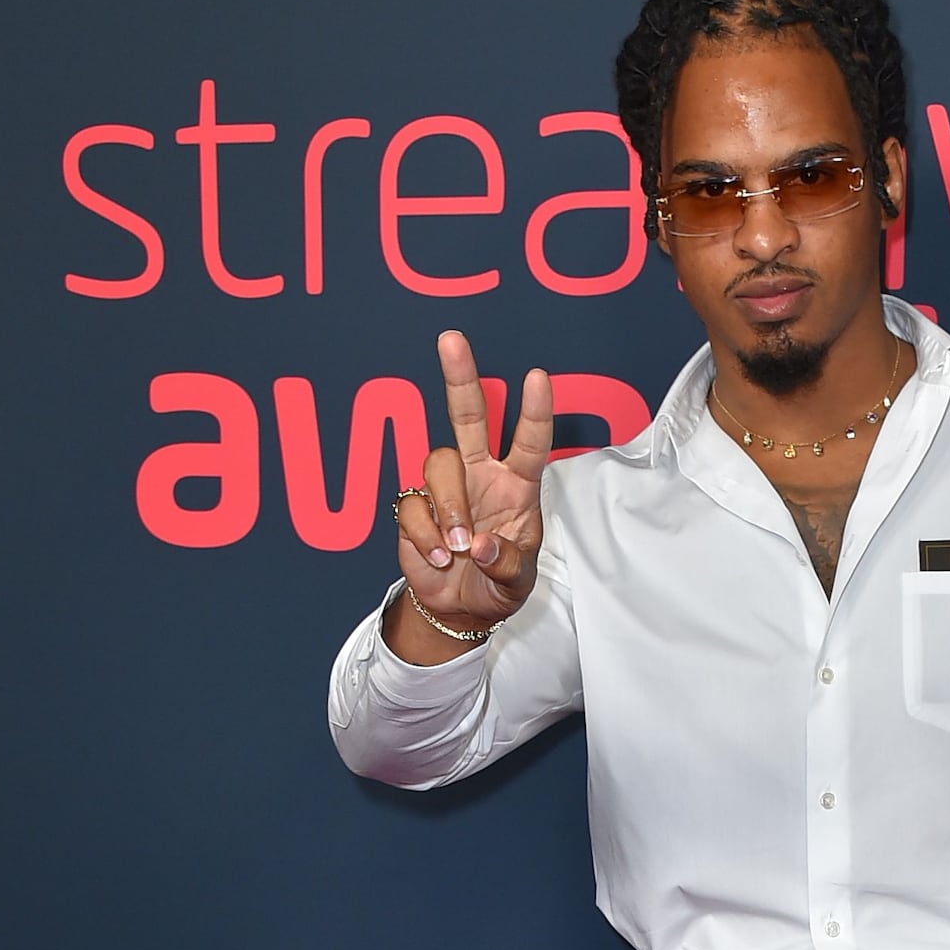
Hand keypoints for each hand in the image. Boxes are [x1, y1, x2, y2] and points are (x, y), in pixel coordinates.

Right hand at [394, 331, 552, 628]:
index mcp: (518, 484)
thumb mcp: (517, 583)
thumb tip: (478, 546)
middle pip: (468, 416)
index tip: (537, 376)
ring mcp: (446, 488)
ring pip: (437, 463)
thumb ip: (505, 564)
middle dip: (460, 377)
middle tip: (451, 339)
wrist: (460, 610)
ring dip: (449, 506)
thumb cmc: (497, 584)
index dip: (534, 410)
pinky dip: (425, 536)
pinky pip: (412, 506)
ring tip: (456, 549)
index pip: (530, 441)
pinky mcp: (414, 507)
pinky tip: (437, 559)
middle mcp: (481, 475)